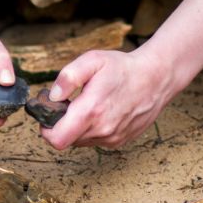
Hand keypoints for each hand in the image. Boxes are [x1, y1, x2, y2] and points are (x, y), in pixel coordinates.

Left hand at [41, 48, 177, 149]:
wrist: (156, 78)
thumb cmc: (123, 68)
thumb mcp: (92, 61)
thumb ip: (68, 76)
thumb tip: (52, 95)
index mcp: (91, 111)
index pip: (57, 139)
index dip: (46, 130)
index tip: (48, 116)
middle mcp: (102, 130)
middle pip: (67, 140)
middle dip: (62, 125)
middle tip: (68, 104)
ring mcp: (112, 138)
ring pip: (81, 141)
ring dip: (77, 128)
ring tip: (88, 105)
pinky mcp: (119, 141)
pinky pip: (96, 141)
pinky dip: (92, 129)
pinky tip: (102, 111)